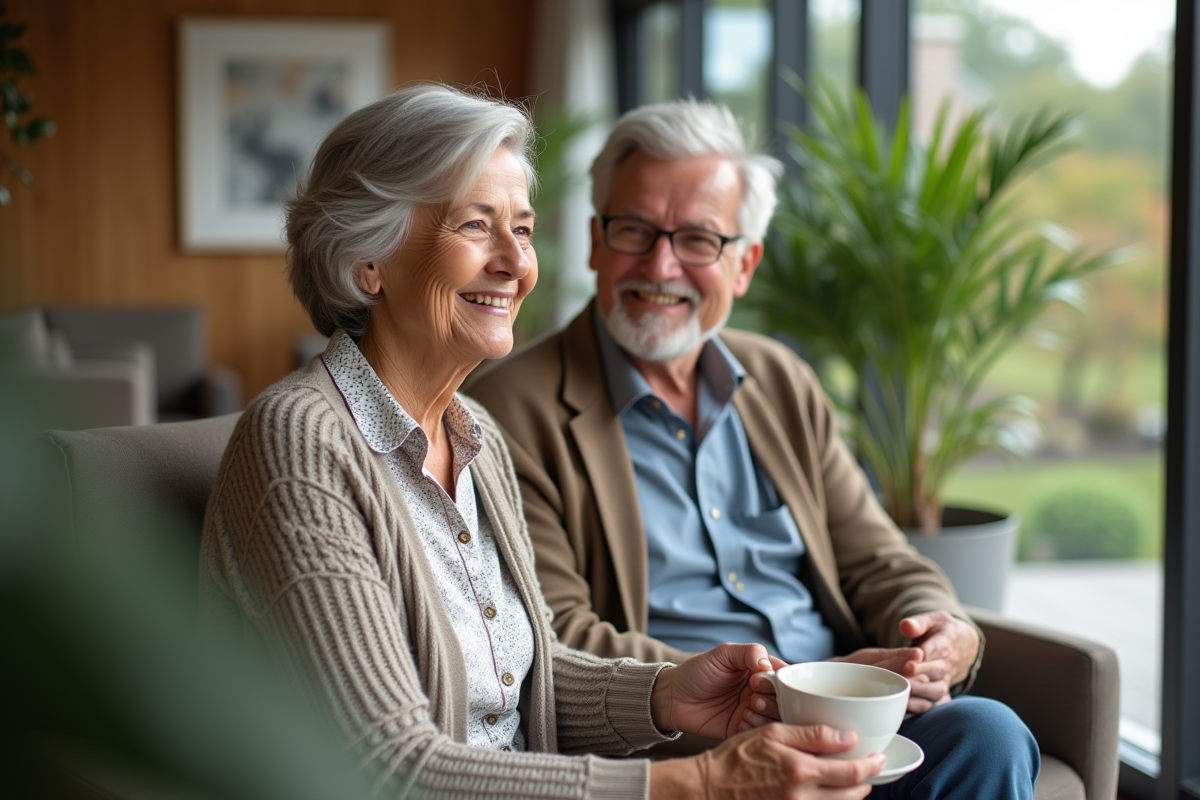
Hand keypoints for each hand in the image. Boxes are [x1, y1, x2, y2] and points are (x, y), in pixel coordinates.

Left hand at [650, 643, 787, 739]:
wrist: (673, 697)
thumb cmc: (697, 671)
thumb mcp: (722, 654)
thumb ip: (749, 653)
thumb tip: (769, 665)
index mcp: (759, 671)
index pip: (785, 676)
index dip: (781, 681)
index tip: (760, 681)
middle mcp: (761, 692)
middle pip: (786, 700)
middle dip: (774, 700)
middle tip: (753, 697)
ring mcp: (753, 712)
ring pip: (777, 718)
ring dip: (766, 715)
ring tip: (747, 709)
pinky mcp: (743, 730)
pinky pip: (760, 733)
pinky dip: (756, 728)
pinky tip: (741, 721)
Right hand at [650, 723, 884, 799]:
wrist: (709, 787)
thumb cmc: (736, 757)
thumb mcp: (772, 734)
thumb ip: (811, 734)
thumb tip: (847, 736)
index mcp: (801, 771)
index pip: (852, 773)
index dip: (872, 765)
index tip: (879, 756)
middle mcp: (802, 797)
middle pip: (852, 795)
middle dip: (867, 781)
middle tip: (870, 766)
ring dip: (852, 794)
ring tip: (853, 779)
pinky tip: (829, 791)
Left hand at [899, 611, 979, 706]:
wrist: (965, 645)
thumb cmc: (942, 630)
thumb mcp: (933, 620)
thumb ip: (918, 623)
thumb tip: (905, 626)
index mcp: (945, 642)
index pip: (934, 652)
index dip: (921, 660)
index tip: (907, 666)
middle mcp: (947, 663)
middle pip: (936, 672)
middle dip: (919, 678)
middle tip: (901, 681)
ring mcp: (946, 678)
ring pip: (938, 690)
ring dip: (921, 693)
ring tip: (903, 695)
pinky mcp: (943, 690)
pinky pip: (938, 702)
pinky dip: (926, 706)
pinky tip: (909, 710)